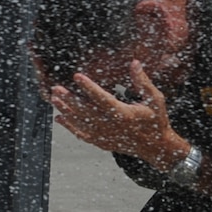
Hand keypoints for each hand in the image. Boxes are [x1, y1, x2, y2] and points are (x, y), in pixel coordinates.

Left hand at [45, 60, 189, 169]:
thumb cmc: (156, 120)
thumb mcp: (155, 99)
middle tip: (56, 88)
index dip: (89, 87)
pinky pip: (83, 135)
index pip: (102, 99)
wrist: (156, 147)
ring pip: (81, 123)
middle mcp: (112, 126)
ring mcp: (106, 136)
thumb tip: (134, 63)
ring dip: (67, 111)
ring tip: (54, 99)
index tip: (77, 77)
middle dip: (70, 99)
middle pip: (86, 111)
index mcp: (124, 114)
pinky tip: (59, 118)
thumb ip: (142, 82)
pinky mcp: (103, 142)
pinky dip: (70, 127)